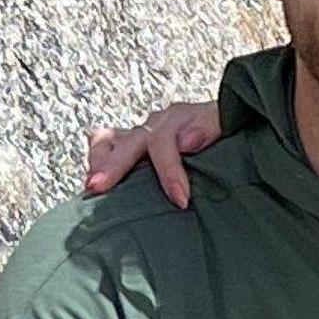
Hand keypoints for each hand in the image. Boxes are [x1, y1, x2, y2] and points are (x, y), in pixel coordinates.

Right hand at [85, 98, 223, 206]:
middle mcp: (155, 124)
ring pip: (108, 140)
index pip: (164, 141)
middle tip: (99, 187)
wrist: (226, 124)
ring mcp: (140, 134)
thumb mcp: (227, 120)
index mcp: (178, 118)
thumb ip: (210, 127)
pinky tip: (95, 187)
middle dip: (114, 166)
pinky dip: (97, 163)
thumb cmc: (227, 127)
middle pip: (128, 142)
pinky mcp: (131, 145)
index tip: (181, 199)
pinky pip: (105, 147)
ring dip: (99, 162)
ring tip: (90, 186)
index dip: (169, 171)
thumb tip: (186, 141)